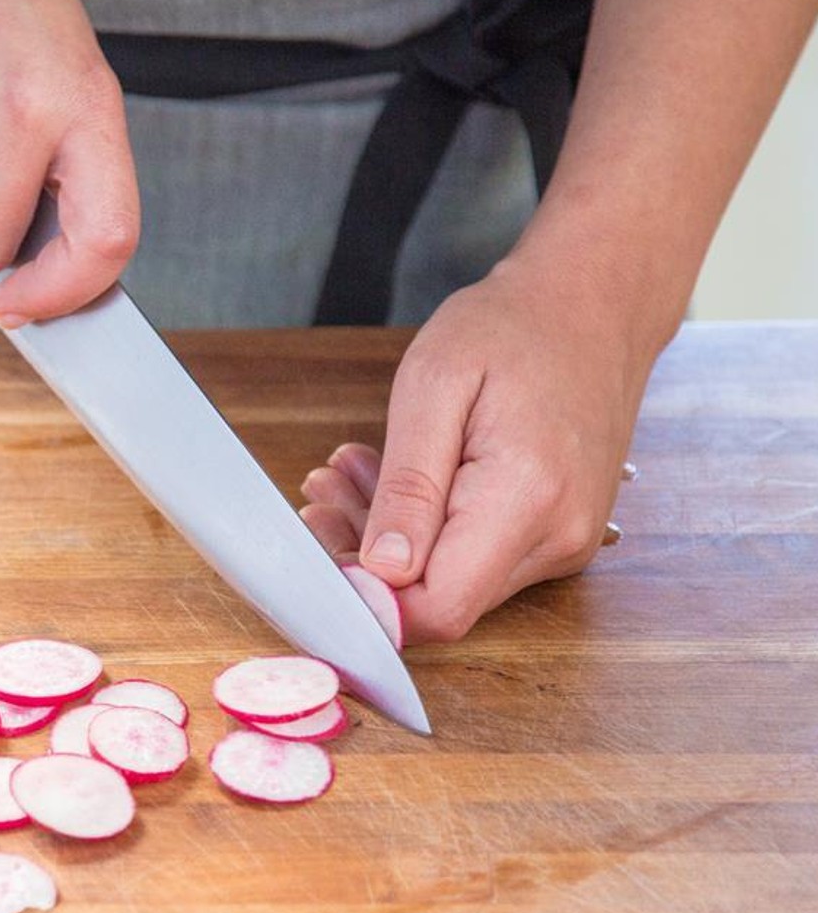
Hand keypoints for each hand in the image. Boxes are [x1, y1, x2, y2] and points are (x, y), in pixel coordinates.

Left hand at [300, 258, 667, 643]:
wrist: (592, 304)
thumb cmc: (512, 328)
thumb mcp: (434, 387)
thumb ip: (409, 487)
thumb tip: (385, 570)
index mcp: (529, 499)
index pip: (440, 608)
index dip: (369, 597)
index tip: (322, 542)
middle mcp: (559, 537)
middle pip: (441, 601)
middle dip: (366, 558)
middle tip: (320, 490)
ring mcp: (565, 542)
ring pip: (454, 582)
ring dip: (387, 538)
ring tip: (346, 473)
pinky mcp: (557, 536)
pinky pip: (477, 558)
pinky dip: (425, 529)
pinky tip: (393, 481)